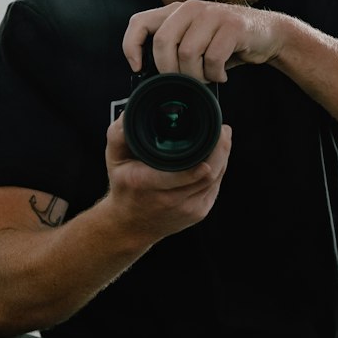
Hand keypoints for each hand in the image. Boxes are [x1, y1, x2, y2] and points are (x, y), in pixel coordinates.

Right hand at [102, 112, 231, 242]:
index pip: (181, 174)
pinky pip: (215, 187)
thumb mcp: (114, 159)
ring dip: (222, 157)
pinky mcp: (199, 213)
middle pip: (207, 175)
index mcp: (146, 184)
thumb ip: (119, 134)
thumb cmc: (124, 186)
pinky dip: (219, 170)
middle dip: (220, 150)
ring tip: (222, 138)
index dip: (205, 157)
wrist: (131, 225)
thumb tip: (131, 112)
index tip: (216, 137)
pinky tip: (217, 157)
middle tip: (224, 130)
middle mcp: (169, 200)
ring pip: (215, 179)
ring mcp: (187, 210)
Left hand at [123, 0, 285, 83]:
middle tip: (183, 81)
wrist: (267, 34)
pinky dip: (215, 74)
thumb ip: (172, 50)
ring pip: (187, 53)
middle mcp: (190, 8)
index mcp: (176, 11)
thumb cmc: (225, 43)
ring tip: (207, 76)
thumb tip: (148, 77)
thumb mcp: (194, 41)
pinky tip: (221, 75)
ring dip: (196, 75)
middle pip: (162, 42)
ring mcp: (212, 14)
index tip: (137, 68)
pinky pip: (212, 57)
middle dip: (169, 70)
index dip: (132, 46)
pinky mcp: (232, 26)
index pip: (139, 22)